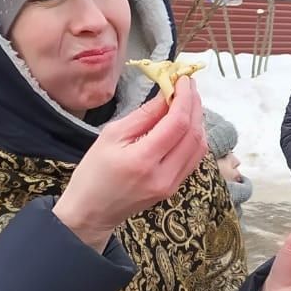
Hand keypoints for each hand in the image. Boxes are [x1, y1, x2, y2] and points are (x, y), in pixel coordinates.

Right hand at [54, 77, 206, 251]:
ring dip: (198, 121)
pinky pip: (194, 159)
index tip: (184, 79)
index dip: (185, 98)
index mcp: (143, 160)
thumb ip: (143, 115)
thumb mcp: (111, 135)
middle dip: (195, 105)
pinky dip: (194, 137)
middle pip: (193, 134)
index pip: (177, 123)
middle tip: (189, 86)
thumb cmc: (93, 172)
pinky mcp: (174, 188)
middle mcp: (164, 175)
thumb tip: (167, 94)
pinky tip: (186, 123)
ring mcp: (172, 185)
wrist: (91, 212)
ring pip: (199, 147)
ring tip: (188, 101)